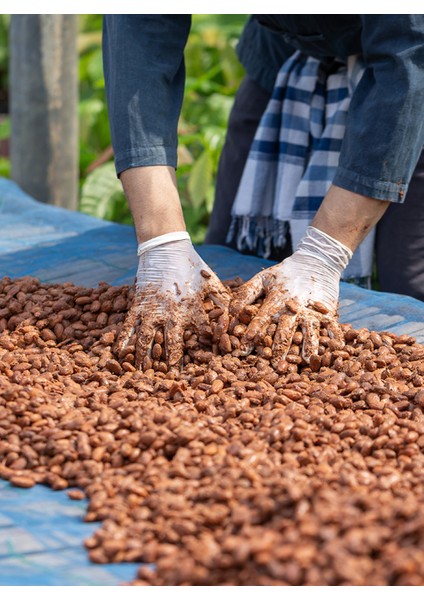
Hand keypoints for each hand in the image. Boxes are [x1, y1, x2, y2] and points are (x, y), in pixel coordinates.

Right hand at [117, 233, 229, 370]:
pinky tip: (118, 354)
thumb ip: (224, 300)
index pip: (200, 336)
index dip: (204, 353)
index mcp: (191, 309)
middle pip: (171, 344)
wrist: (165, 247)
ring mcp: (152, 310)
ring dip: (144, 358)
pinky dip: (123, 340)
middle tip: (169, 381)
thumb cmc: (192, 266)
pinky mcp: (137, 305)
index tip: (203, 370)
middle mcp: (171, 313)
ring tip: (142, 374)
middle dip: (171, 364)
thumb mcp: (212, 282)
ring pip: (147, 340)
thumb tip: (240, 315)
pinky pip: (128, 326)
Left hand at [230, 226, 351, 363]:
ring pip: (309, 329)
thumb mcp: (262, 279)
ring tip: (304, 361)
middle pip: (286, 327)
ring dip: (306, 346)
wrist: (316, 261)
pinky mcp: (326, 311)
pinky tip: (331, 350)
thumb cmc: (284, 273)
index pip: (264, 314)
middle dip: (279, 346)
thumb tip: (232, 311)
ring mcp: (312, 309)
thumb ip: (246, 294)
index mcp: (277, 296)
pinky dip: (332, 337)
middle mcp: (295, 304)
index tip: (247, 341)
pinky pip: (329, 326)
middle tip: (274, 364)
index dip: (255, 328)